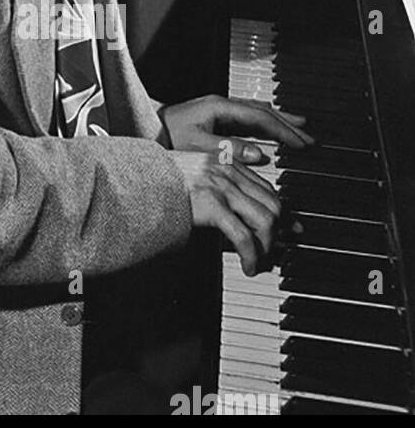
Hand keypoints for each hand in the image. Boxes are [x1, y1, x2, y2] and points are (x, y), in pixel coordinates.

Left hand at [162, 94, 312, 163]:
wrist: (144, 126)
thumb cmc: (166, 135)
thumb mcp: (197, 145)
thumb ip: (228, 149)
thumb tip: (259, 153)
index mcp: (219, 108)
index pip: (260, 118)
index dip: (283, 131)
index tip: (301, 143)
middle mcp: (221, 105)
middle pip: (262, 111)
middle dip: (287, 123)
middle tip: (309, 135)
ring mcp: (218, 109)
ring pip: (256, 112)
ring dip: (278, 120)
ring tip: (299, 127)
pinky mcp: (214, 117)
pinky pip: (246, 118)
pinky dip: (263, 123)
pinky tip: (270, 130)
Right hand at [169, 150, 280, 275]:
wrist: (137, 178)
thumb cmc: (161, 179)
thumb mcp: (195, 172)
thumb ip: (218, 182)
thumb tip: (241, 206)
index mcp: (226, 161)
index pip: (267, 187)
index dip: (283, 212)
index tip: (290, 229)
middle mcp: (227, 171)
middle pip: (273, 204)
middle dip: (278, 232)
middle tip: (273, 251)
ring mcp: (220, 187)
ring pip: (264, 221)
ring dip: (267, 247)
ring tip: (259, 261)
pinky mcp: (211, 205)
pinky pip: (243, 236)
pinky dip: (252, 255)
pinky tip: (248, 266)